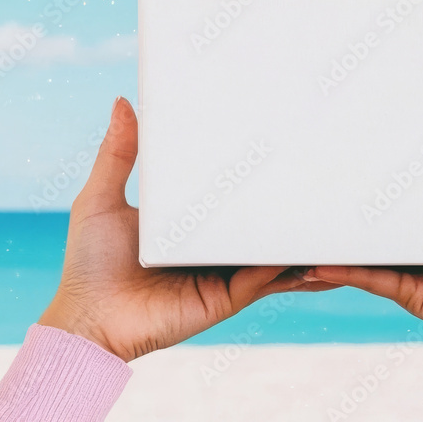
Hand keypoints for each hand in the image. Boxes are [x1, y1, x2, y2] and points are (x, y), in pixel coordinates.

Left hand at [39, 97, 336, 361]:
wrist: (90, 320)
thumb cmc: (90, 264)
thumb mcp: (102, 197)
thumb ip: (118, 153)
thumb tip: (123, 102)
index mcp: (189, 223)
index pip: (230, 195)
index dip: (253, 174)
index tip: (276, 142)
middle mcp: (211, 247)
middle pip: (258, 222)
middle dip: (288, 204)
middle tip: (318, 171)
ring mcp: (224, 272)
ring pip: (272, 251)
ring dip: (300, 237)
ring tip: (332, 213)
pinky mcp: (229, 296)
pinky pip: (265, 277)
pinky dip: (286, 262)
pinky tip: (307, 246)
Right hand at [305, 97, 422, 350]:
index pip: (407, 181)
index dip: (385, 160)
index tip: (361, 137)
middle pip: (381, 211)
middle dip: (351, 196)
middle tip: (320, 168)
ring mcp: (408, 261)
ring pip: (365, 243)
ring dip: (337, 234)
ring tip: (306, 213)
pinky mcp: (400, 287)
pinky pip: (365, 274)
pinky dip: (341, 266)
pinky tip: (316, 256)